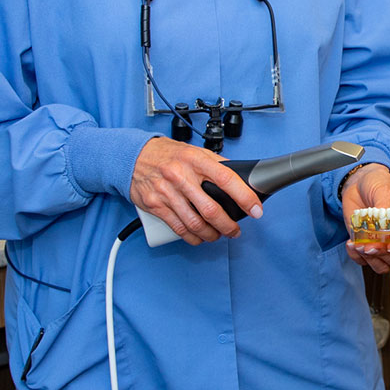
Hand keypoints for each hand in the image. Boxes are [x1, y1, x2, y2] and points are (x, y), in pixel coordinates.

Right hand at [129, 138, 262, 244]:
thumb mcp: (194, 151)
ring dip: (211, 234)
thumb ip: (215, 164)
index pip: (227, 180)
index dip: (245, 197)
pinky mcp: (155, 205)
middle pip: (211, 209)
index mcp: (196, 160)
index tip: (256, 210)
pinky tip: (199, 238)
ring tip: (218, 235)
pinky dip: (192, 238)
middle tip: (235, 231)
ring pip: (195, 223)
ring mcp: (167, 192)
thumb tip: (240, 178)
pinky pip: (178, 228)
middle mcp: (181, 176)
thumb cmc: (167, 154)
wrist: (132, 156)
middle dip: (228, 226)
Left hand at [340, 164, 389, 272]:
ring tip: (359, 243)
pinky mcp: (368, 247)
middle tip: (368, 244)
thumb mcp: (384, 189)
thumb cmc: (378, 184)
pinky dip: (356, 256)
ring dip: (369, 258)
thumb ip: (385, 205)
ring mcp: (383, 245)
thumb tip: (385, 223)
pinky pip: (364, 262)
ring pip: (383, 265)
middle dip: (382, 254)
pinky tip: (352, 243)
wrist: (359, 185)